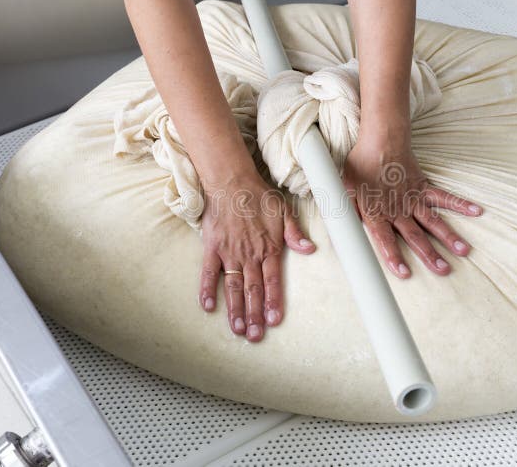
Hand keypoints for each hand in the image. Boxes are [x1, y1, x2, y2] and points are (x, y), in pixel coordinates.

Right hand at [198, 173, 314, 341]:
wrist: (231, 181)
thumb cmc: (259, 196)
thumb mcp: (284, 212)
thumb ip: (295, 234)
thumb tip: (310, 249)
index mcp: (268, 248)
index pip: (272, 280)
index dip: (273, 301)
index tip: (274, 320)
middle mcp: (249, 254)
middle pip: (253, 290)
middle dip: (254, 315)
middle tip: (254, 336)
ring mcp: (229, 252)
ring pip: (233, 286)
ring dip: (235, 309)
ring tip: (237, 329)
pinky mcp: (212, 247)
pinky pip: (208, 272)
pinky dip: (207, 289)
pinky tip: (208, 306)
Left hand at [343, 135, 481, 277]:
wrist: (379, 141)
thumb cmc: (359, 167)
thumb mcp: (343, 192)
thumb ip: (343, 217)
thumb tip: (337, 237)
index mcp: (377, 212)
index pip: (385, 239)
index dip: (394, 256)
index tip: (404, 273)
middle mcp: (398, 209)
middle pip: (415, 235)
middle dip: (429, 254)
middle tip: (444, 271)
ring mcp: (413, 198)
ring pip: (433, 220)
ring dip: (448, 236)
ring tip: (463, 251)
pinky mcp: (424, 187)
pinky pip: (444, 197)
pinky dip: (460, 204)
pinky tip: (476, 211)